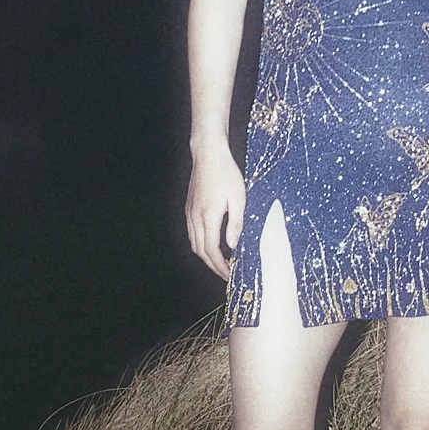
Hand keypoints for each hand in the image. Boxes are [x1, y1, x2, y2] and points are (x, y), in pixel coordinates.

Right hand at [185, 140, 245, 281]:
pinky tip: (212, 244)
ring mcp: (190, 213)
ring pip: (194, 243)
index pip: (211, 250)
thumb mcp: (239, 198)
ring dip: (206, 256)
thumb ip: (236, 223)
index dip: (219, 266)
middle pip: (200, 251)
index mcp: (208, 216)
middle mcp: (195, 217)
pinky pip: (192, 233)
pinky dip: (201, 244)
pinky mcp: (189, 208)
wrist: (208, 154)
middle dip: (212, 265)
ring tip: (220, 262)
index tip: (229, 274)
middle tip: (226, 273)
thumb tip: (233, 246)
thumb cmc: (226, 173)